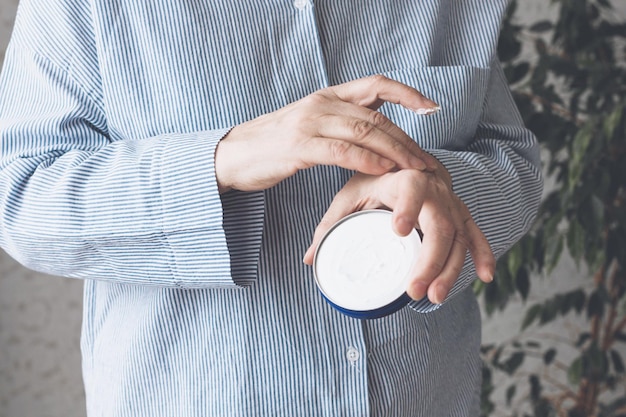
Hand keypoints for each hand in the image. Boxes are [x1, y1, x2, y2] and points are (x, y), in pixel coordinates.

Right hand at [215, 75, 439, 192]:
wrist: (234, 155)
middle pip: (376, 117)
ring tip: (414, 169)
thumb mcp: (311, 124)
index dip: (407, 93)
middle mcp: (322, 104)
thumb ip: (340, 123)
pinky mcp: (299, 146)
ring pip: (364, 132)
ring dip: (394, 152)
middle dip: (407, 140)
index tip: (432, 107)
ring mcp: (309, 123)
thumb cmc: (275, 145)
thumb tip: (375, 134)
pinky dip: (367, 160)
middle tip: (426, 161)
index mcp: (328, 96)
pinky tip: (383, 170)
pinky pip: (341, 151)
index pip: (376, 84)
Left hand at [303, 165, 494, 304]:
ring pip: (458, 236)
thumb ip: (330, 225)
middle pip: (439, 224)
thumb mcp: (349, 197)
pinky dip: (483, 254)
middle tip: (415, 289)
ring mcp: (450, 202)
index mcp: (402, 177)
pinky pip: (475, 234)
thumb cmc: (373, 181)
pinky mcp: (461, 214)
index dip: (407, 207)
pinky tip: (485, 275)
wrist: (404, 162)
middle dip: (430, 260)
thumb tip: (310, 259)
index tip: (398, 230)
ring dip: (451, 269)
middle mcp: (433, 188)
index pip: (410, 188)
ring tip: (435, 296)